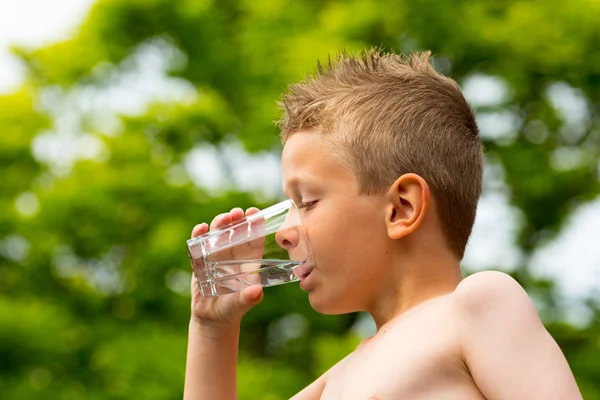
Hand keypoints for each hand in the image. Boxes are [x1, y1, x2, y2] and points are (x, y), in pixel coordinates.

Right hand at [189, 207, 263, 328]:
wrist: (212, 318)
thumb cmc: (232, 309)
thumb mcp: (242, 304)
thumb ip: (249, 298)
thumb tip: (257, 291)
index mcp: (248, 262)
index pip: (253, 239)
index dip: (254, 225)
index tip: (254, 213)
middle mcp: (233, 256)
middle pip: (235, 232)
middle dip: (236, 220)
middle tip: (237, 213)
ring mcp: (216, 256)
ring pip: (218, 235)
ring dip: (220, 224)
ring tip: (223, 219)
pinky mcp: (200, 261)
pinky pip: (199, 245)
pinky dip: (199, 235)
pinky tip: (201, 228)